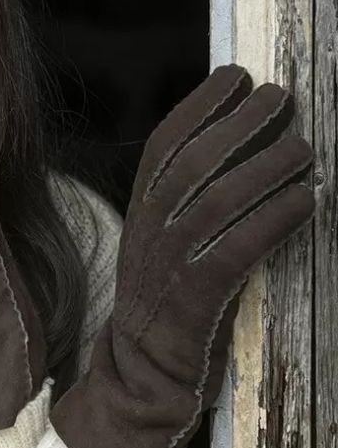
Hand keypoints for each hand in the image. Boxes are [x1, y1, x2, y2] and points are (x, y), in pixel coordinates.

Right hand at [49, 64, 314, 447]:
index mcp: (142, 209)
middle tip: (281, 97)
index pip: (165, 144)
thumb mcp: (160, 240)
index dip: (200, 105)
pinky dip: (273, 221)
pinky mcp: (194, 301)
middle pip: (193, 163)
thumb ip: (184, 198)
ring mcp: (168, 264)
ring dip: (265, 168)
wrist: (139, 371)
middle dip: (238, 123)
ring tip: (305, 149)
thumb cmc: (164, 299)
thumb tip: (235, 148)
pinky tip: (307, 201)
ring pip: (216, 202)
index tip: (236, 75)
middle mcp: (150, 229)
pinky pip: (234, 251)